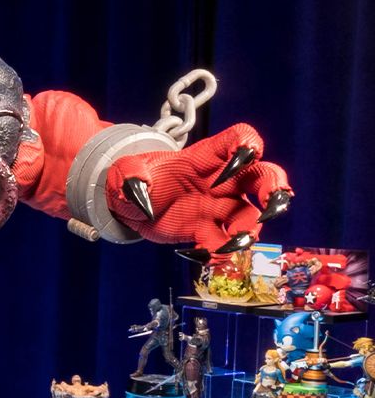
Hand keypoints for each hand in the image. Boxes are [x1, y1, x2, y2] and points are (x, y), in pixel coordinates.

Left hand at [106, 124, 292, 252]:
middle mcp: (218, 181)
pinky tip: (209, 258)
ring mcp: (216, 206)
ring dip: (250, 230)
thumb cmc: (132, 180)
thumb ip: (130, 175)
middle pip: (261, 176)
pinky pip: (223, 242)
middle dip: (273, 188)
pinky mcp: (205, 230)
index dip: (248, 144)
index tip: (246, 156)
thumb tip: (138, 185)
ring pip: (249, 215)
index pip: (237, 139)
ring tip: (234, 243)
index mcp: (203, 158)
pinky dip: (221, 253)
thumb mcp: (124, 172)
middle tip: (270, 206)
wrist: (126, 206)